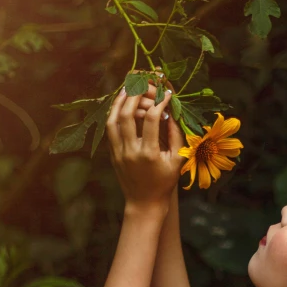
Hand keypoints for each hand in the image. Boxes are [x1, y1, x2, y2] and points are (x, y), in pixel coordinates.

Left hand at [106, 80, 185, 208]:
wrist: (144, 203)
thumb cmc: (165, 182)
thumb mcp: (177, 160)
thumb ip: (175, 135)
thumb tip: (172, 111)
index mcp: (149, 154)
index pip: (151, 118)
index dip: (159, 102)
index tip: (167, 94)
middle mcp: (131, 152)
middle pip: (127, 114)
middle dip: (135, 95)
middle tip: (143, 83)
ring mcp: (118, 153)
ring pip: (113, 120)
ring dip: (120, 101)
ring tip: (128, 87)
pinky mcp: (113, 154)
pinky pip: (110, 129)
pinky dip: (114, 113)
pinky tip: (121, 104)